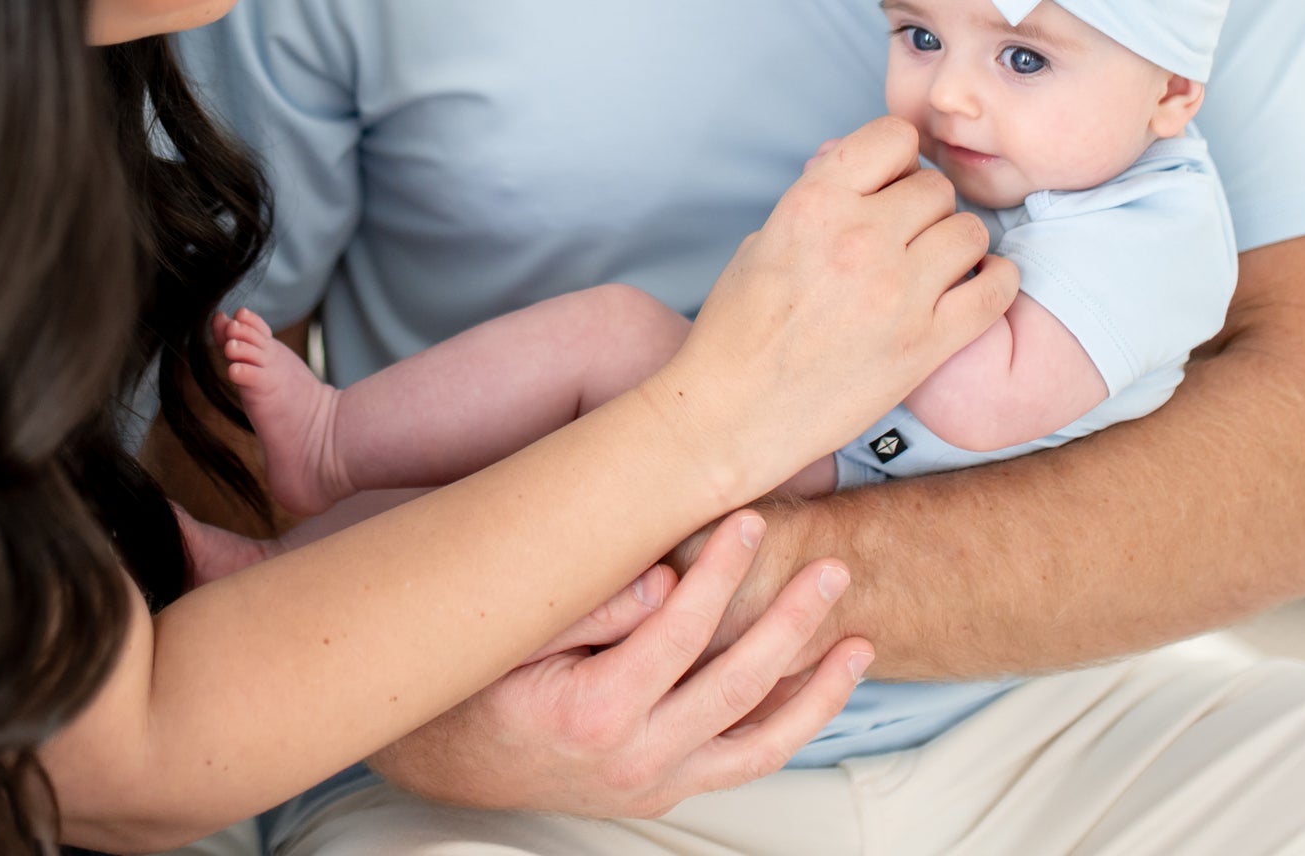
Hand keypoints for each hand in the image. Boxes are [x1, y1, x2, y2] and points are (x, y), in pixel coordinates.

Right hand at [369, 511, 870, 816]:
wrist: (446, 760)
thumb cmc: (473, 682)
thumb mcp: (513, 635)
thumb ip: (588, 608)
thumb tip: (662, 578)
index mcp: (592, 714)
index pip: (678, 634)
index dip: (719, 572)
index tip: (749, 518)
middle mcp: (633, 761)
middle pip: (736, 688)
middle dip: (791, 622)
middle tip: (831, 567)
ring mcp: (654, 782)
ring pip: (757, 742)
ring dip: (815, 690)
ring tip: (859, 640)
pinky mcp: (666, 786)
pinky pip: (743, 761)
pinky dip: (791, 725)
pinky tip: (826, 683)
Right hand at [655, 117, 1015, 499]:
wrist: (731, 415)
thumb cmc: (737, 328)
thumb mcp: (764, 240)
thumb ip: (818, 199)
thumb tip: (857, 166)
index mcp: (814, 203)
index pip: (893, 137)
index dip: (898, 158)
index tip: (892, 182)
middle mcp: (860, 238)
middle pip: (936, 188)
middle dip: (925, 207)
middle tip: (909, 236)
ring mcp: (897, 291)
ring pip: (969, 231)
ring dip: (958, 244)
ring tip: (938, 265)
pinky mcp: (925, 344)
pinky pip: (995, 290)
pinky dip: (996, 282)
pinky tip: (979, 285)